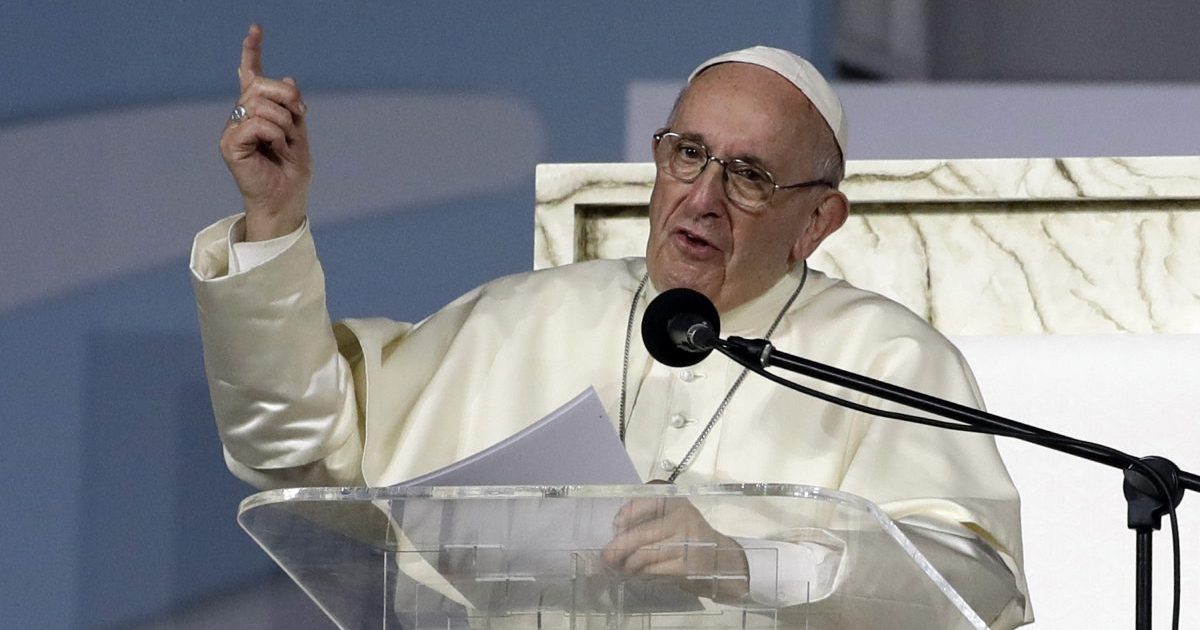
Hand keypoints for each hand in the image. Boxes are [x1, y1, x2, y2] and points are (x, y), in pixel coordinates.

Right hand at [218, 24, 311, 240]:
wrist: (286, 199)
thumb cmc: (292, 171)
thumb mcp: (299, 132)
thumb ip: (292, 107)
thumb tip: (288, 78)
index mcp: (258, 111)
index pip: (251, 74)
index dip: (252, 51)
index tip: (256, 29)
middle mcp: (241, 116)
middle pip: (262, 85)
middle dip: (288, 98)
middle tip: (299, 118)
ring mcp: (233, 128)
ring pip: (260, 103)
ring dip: (284, 122)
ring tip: (285, 144)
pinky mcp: (229, 143)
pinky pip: (255, 123)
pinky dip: (274, 134)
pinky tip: (275, 149)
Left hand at [602, 497, 749, 601]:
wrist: (722, 560)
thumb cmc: (691, 536)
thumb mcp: (676, 517)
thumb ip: (651, 517)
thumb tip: (618, 528)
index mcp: (677, 504)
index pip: (645, 503)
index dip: (627, 514)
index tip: (616, 525)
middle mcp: (683, 520)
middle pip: (642, 534)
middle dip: (619, 547)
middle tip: (606, 555)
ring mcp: (686, 544)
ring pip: (646, 555)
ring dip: (628, 563)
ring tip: (620, 567)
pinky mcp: (687, 567)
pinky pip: (655, 570)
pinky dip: (642, 573)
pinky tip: (637, 573)